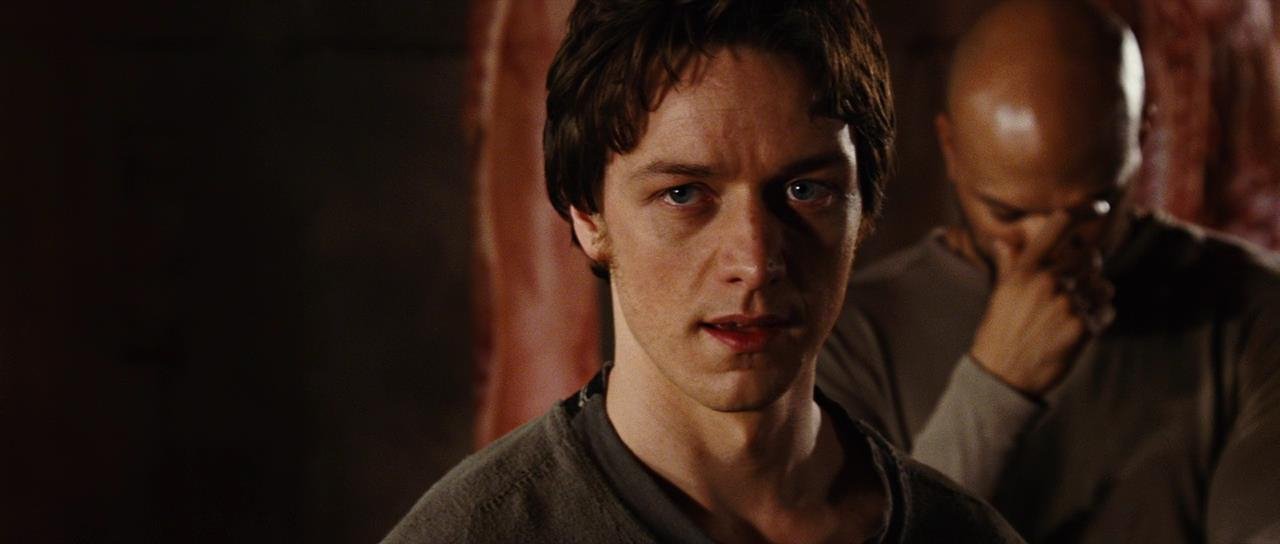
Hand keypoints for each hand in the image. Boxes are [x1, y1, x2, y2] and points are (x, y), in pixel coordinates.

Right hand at [969, 212, 1114, 395]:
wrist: (1003, 375)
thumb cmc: (999, 332)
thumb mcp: (1000, 294)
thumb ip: (1010, 263)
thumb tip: (1005, 240)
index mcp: (1026, 270)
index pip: (1058, 226)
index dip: (1082, 210)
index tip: (1099, 205)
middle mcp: (1048, 282)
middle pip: (1089, 256)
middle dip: (1088, 267)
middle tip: (1076, 283)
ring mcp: (1068, 304)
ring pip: (1102, 284)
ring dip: (1096, 293)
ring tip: (1076, 308)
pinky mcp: (1084, 328)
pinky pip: (1106, 310)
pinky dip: (1099, 316)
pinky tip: (1080, 327)